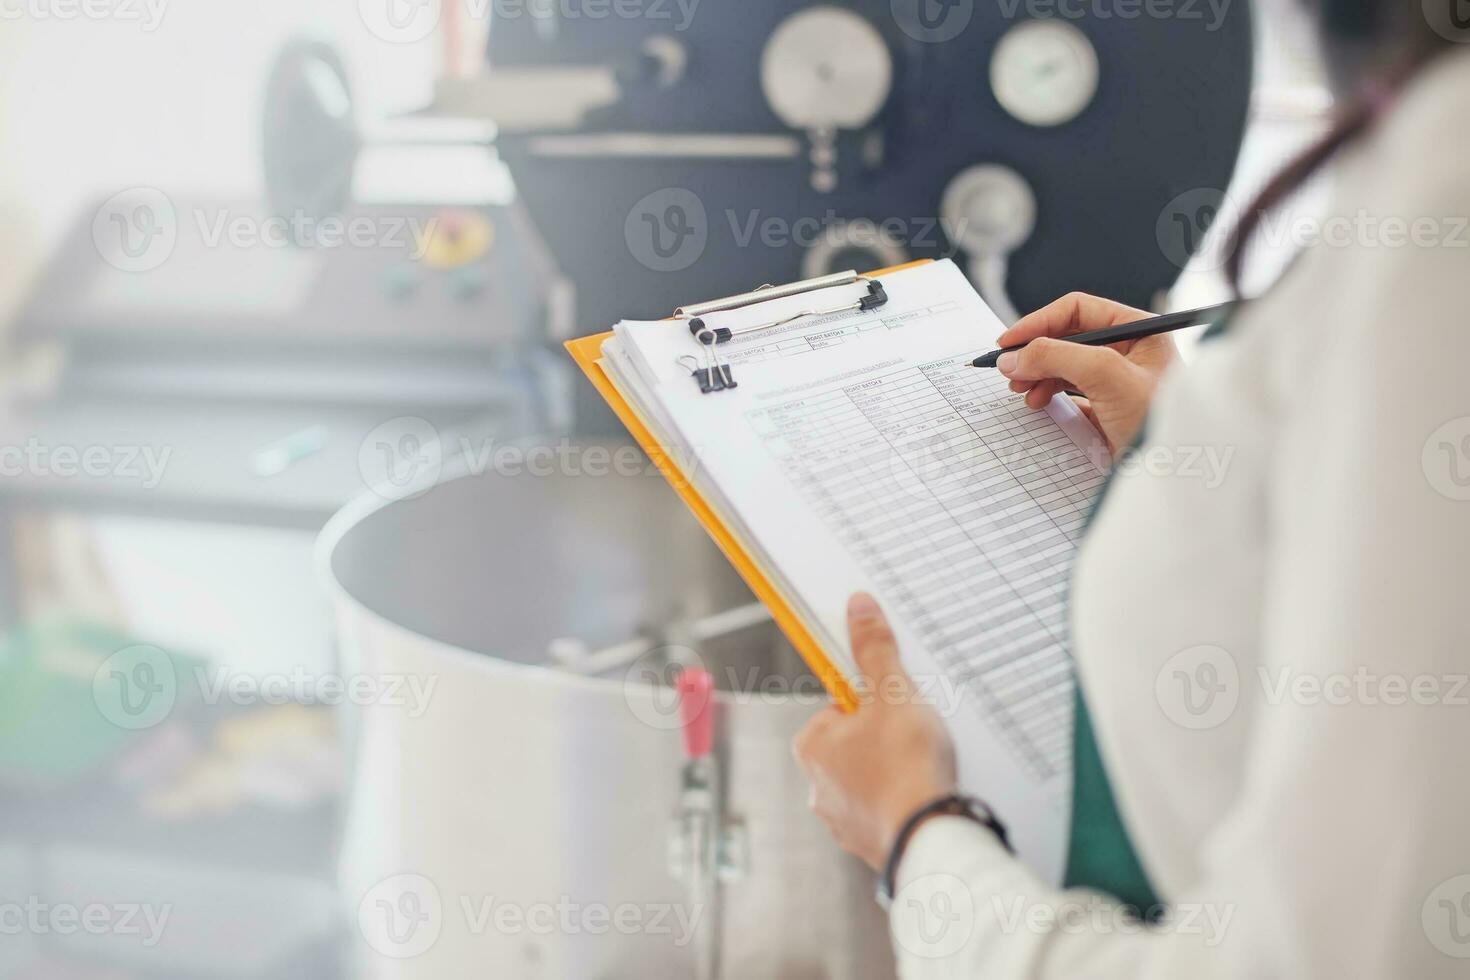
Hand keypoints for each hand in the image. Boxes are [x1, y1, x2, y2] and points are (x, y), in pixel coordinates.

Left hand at [792, 593, 957, 869]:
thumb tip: (858, 607)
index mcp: (812, 746)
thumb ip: (875, 650)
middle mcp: (817, 786)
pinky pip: (887, 810)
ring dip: (896, 771)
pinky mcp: (870, 843)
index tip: (898, 703)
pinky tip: (925, 795)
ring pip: (872, 778)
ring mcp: (842, 820)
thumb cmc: (906, 765)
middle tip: (917, 735)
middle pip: (856, 742)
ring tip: (925, 767)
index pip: (840, 706)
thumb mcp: (893, 694)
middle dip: (886, 737)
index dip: (874, 700)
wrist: (930, 837)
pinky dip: (904, 801)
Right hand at [995, 292, 1177, 452]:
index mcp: (1138, 330)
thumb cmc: (1157, 420)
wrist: (1174, 472)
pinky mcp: (1109, 408)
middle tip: (1010, 370)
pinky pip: (1070, 392)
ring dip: (1038, 374)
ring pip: (1065, 365)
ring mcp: (1118, 381)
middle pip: (1067, 338)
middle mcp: (1129, 351)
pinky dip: (1049, 395)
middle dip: (1035, 352)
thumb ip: (1056, 357)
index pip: (1078, 310)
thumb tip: (1015, 356)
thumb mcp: (1106, 376)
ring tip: (1022, 390)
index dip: (1039, 322)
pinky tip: (1040, 404)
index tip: (1009, 341)